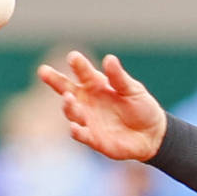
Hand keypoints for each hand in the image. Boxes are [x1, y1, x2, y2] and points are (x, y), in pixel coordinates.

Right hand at [44, 50, 166, 162]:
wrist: (152, 134)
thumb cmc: (141, 107)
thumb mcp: (133, 89)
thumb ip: (119, 78)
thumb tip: (109, 59)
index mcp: (96, 85)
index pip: (83, 72)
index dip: (77, 64)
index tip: (73, 57)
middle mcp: (87, 101)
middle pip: (66, 90)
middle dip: (54, 81)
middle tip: (44, 72)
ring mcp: (88, 120)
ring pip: (71, 112)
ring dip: (68, 105)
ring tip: (69, 98)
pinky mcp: (93, 139)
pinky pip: (81, 135)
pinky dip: (76, 131)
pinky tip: (74, 127)